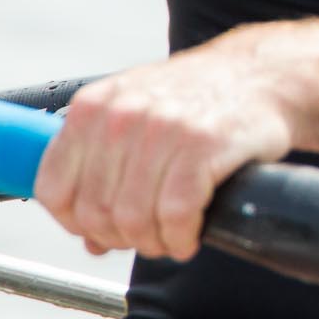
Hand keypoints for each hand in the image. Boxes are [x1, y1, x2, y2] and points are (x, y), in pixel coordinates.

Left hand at [33, 41, 297, 260]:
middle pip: (96, 212)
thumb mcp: (138, 114)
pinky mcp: (204, 145)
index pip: (54, 189)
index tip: (100, 231)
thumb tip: (91, 238)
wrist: (264, 76)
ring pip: (134, 219)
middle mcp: (122, 115)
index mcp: (93, 106)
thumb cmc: (199, 100)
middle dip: (120, 237)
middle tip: (146, 238)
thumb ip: (105, 169)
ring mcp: (163, 129)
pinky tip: (190, 235)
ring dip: (153, 243)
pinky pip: (176, 215)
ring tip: (171, 238)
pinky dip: (181, 237)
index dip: (75, 222)